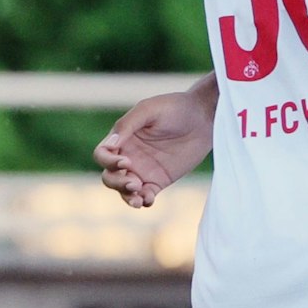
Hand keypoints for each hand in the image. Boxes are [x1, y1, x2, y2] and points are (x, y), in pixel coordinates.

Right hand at [93, 89, 214, 207]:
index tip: (125, 162)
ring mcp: (143, 170)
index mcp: (122, 139)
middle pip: (109, 176)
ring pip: (124, 190)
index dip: (107, 161)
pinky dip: (144, 200)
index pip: (102, 155)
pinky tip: (148, 200)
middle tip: (134, 182)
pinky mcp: (159, 180)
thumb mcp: (149, 109)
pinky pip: (145, 195)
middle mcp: (128, 156)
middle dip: (116, 182)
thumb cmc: (175, 107)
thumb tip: (111, 145)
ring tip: (138, 198)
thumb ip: (127, 125)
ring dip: (127, 196)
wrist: (205, 117)